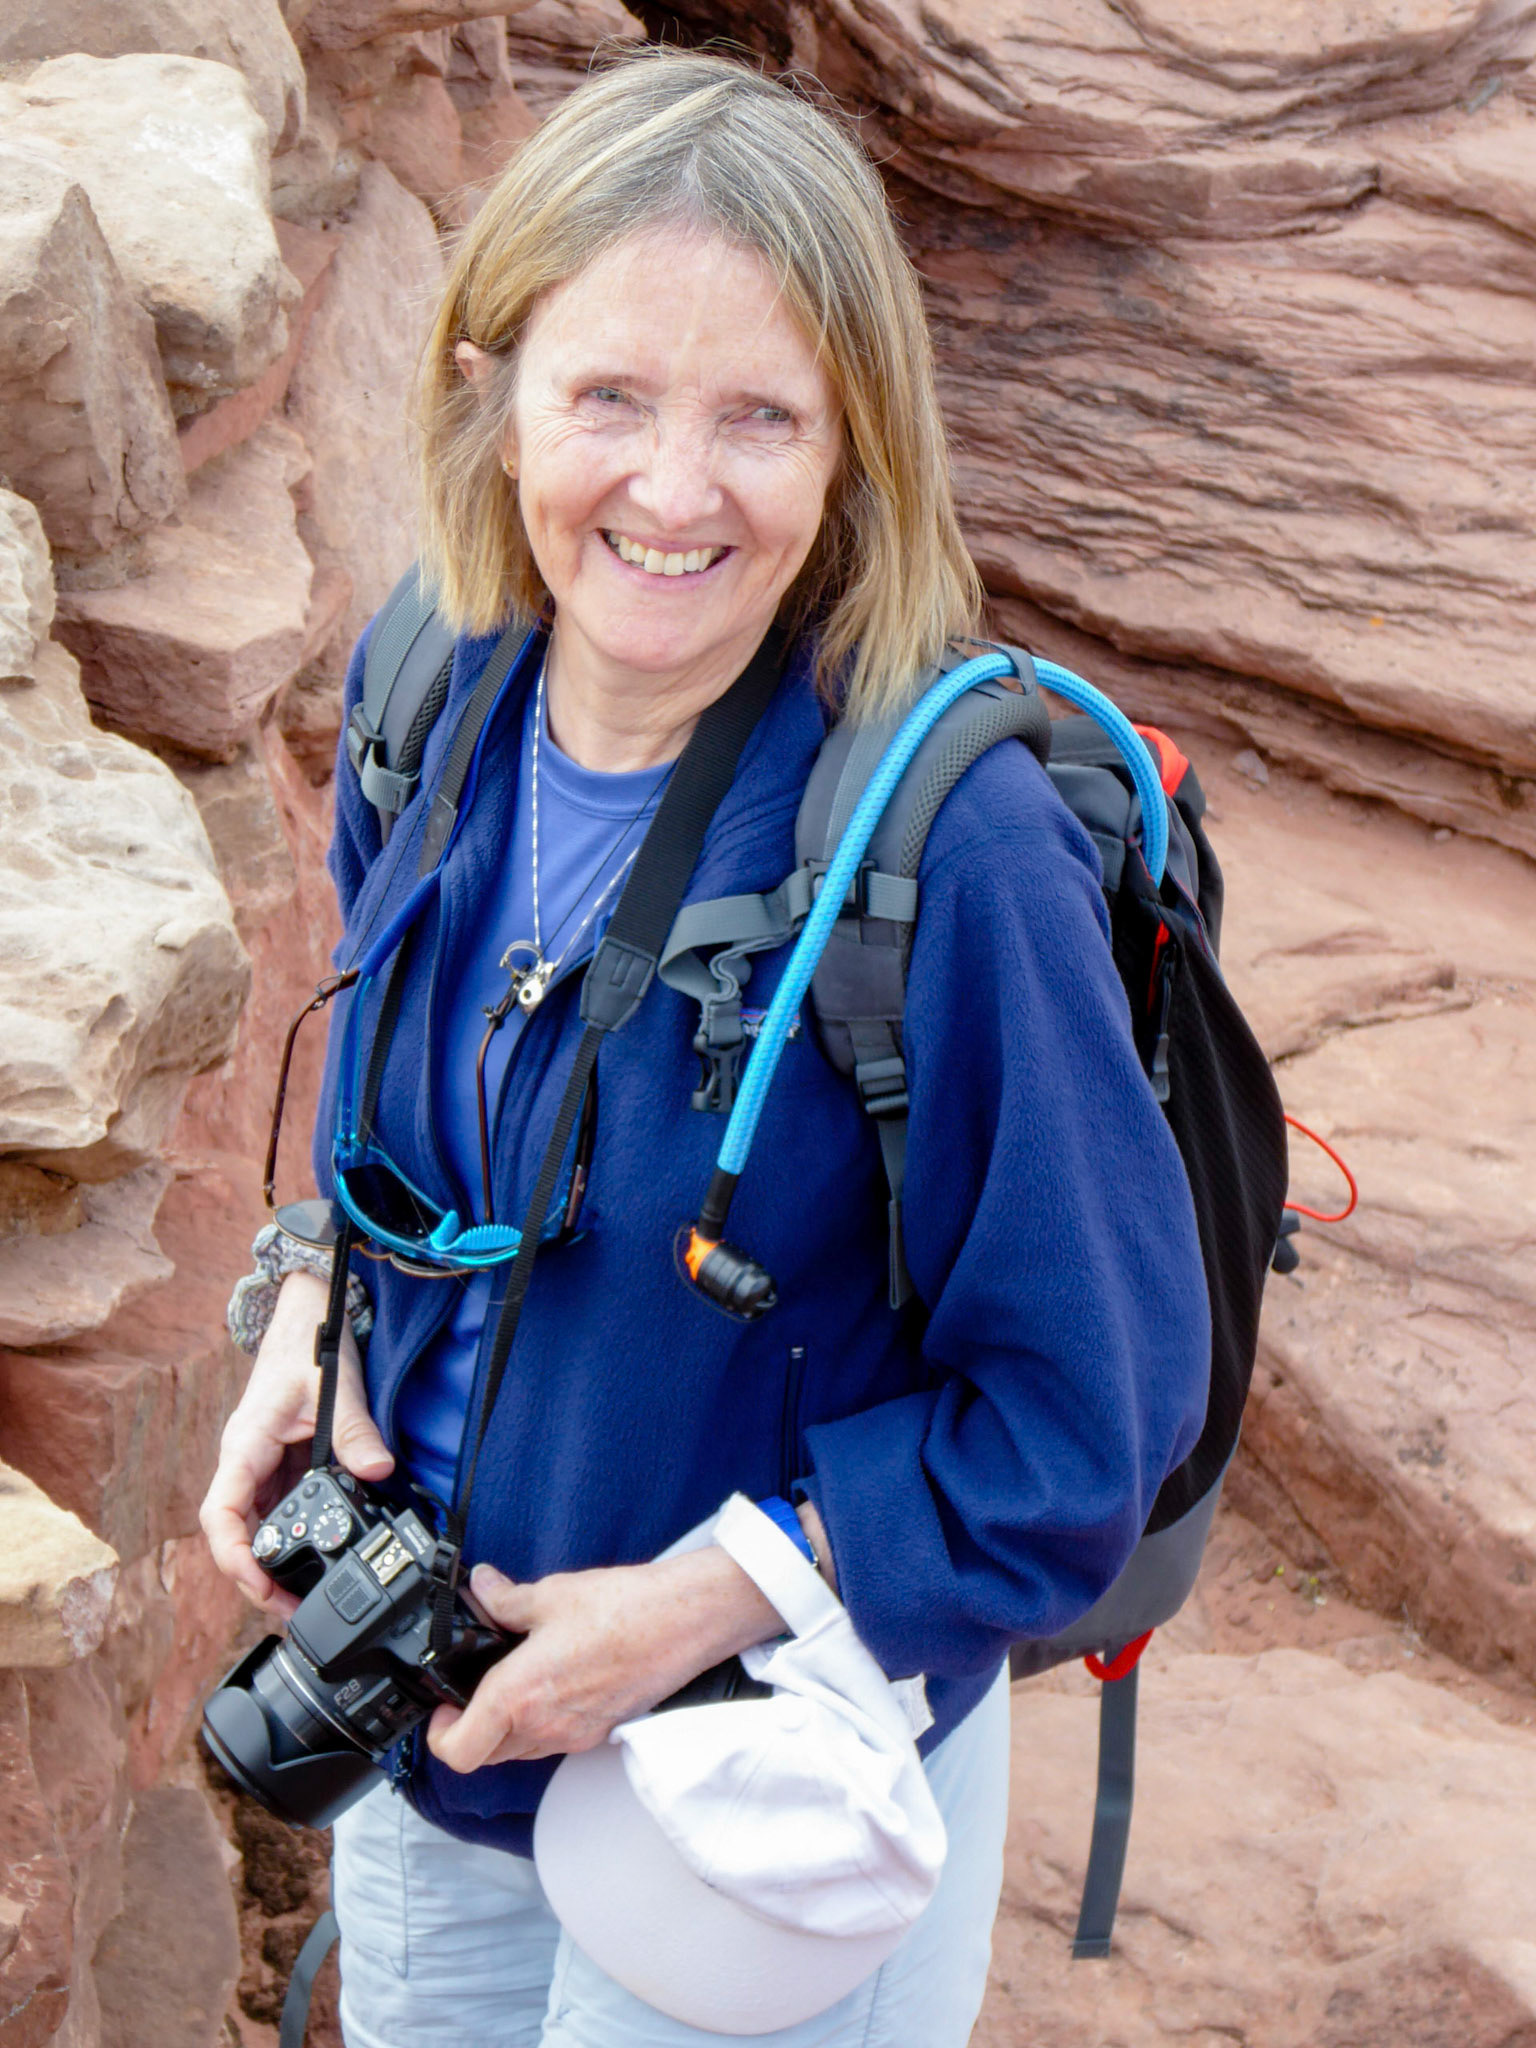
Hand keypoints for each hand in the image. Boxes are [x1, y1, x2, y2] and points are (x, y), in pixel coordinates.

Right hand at [199, 1269, 392, 1619]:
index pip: (221, 1515)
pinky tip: (319, 1559)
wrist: (307, 1314)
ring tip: (305, 1598)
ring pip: (258, 1525)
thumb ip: (354, 1432)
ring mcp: (263, 1465)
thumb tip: (376, 1472)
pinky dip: (295, 1538)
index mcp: (244, 1445)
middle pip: (237, 1533)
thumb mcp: (335, 1387)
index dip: (233, 1558)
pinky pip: (282, 1509)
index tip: (258, 1585)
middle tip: (292, 1608)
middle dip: (257, 1577)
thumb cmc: (309, 1345)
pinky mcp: (282, 1464)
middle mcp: (246, 1461)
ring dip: (275, 1563)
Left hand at [426, 1547, 785, 1770]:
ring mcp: (573, 1735)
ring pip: (519, 1752)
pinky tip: (552, 1682)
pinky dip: (540, 1723)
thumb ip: (505, 1598)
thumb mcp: (550, 1594)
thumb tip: (480, 1587)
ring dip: (504, 1728)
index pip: (458, 1750)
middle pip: (485, 1755)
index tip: (441, 1706)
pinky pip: (552, 1742)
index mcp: (519, 1695)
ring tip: (511, 1682)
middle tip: (469, 1692)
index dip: (438, 1734)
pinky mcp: (598, 1732)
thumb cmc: (623, 1609)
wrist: (683, 1622)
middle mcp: (543, 1727)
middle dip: (469, 1729)